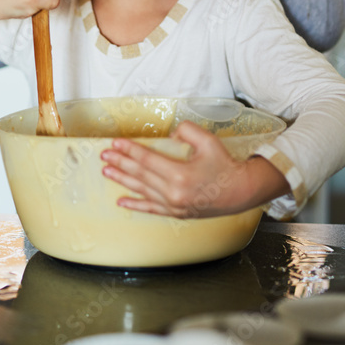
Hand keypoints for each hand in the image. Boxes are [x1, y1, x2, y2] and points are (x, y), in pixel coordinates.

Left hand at [101, 121, 288, 217]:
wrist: (239, 192)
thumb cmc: (224, 165)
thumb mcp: (209, 141)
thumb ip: (187, 131)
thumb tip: (170, 136)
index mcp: (181, 175)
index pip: (147, 160)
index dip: (129, 150)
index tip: (115, 143)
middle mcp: (174, 193)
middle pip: (140, 175)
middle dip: (120, 163)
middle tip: (104, 155)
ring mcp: (173, 205)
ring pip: (141, 191)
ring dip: (122, 180)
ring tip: (107, 171)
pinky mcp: (175, 213)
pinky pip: (150, 208)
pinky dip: (135, 204)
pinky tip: (121, 200)